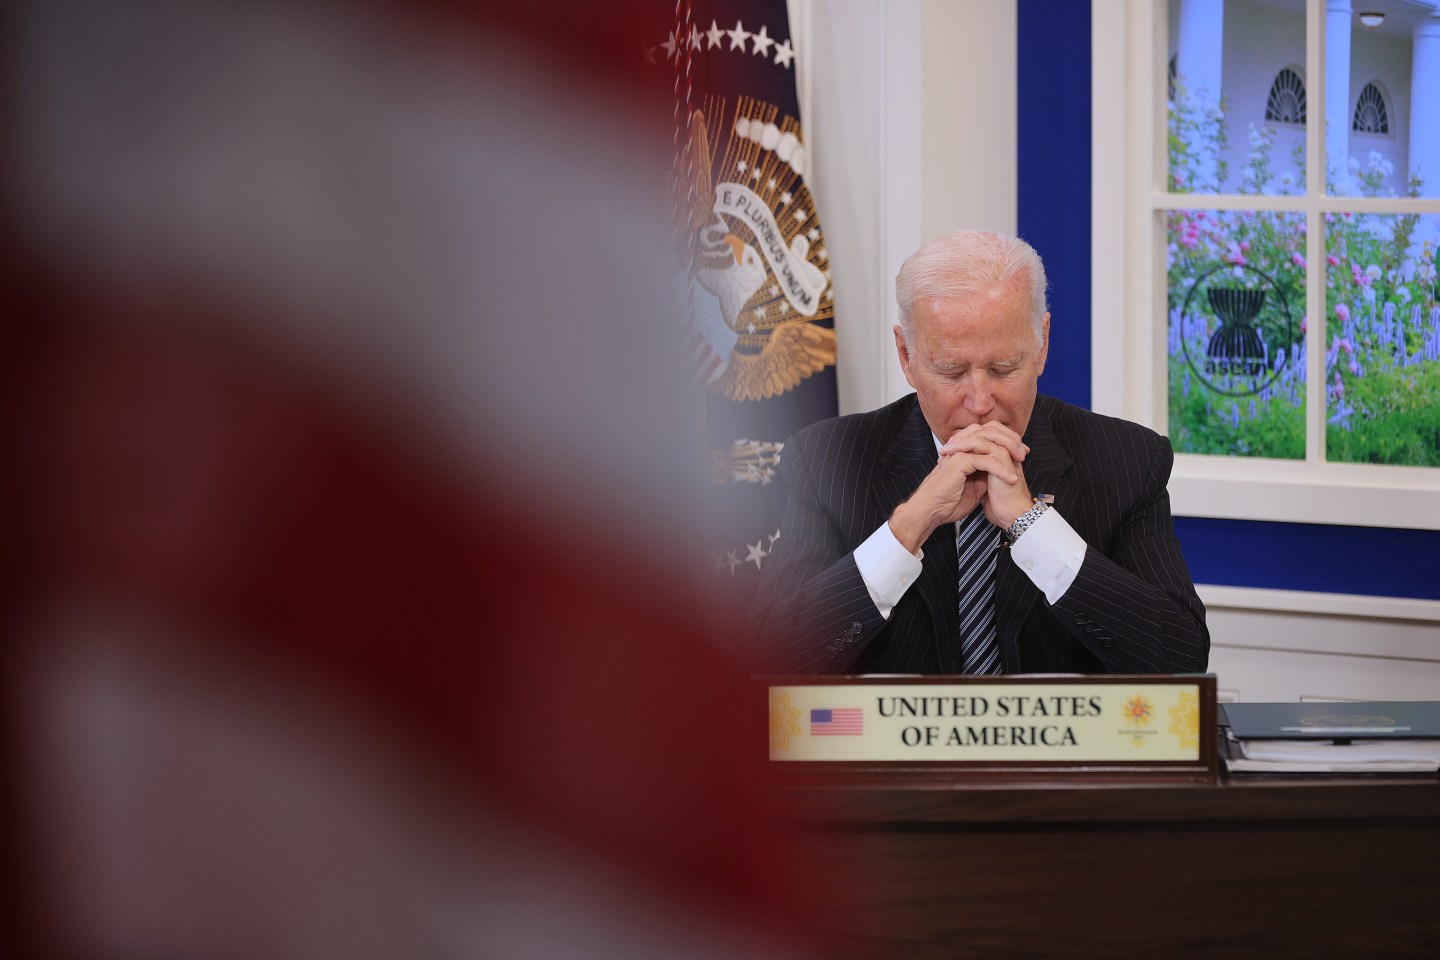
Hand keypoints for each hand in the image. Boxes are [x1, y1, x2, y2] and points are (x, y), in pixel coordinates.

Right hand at [888, 422, 1027, 552]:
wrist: (932, 511)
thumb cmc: (947, 502)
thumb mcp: (974, 487)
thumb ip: (985, 475)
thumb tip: (1001, 471)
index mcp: (963, 451)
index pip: (988, 435)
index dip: (1006, 441)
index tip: (1021, 452)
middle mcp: (960, 448)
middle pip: (989, 432)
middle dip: (1010, 440)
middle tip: (1023, 452)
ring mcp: (958, 453)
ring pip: (988, 442)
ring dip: (1008, 450)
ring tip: (1020, 461)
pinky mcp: (958, 461)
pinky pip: (985, 460)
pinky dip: (1000, 469)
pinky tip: (1011, 478)